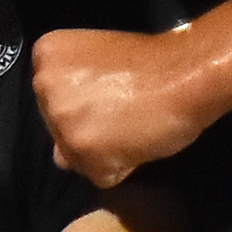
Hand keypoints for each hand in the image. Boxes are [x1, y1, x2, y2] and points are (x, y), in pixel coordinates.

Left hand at [33, 25, 211, 186]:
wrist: (187, 75)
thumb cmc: (151, 63)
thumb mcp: (95, 61)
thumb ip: (70, 91)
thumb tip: (59, 146)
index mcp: (46, 55)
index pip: (50, 97)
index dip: (82, 102)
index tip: (109, 93)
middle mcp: (44, 88)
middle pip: (57, 128)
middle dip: (87, 129)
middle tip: (123, 112)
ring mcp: (61, 122)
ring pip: (75, 156)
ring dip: (103, 151)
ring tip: (132, 127)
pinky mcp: (83, 153)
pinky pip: (97, 175)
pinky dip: (120, 168)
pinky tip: (137, 142)